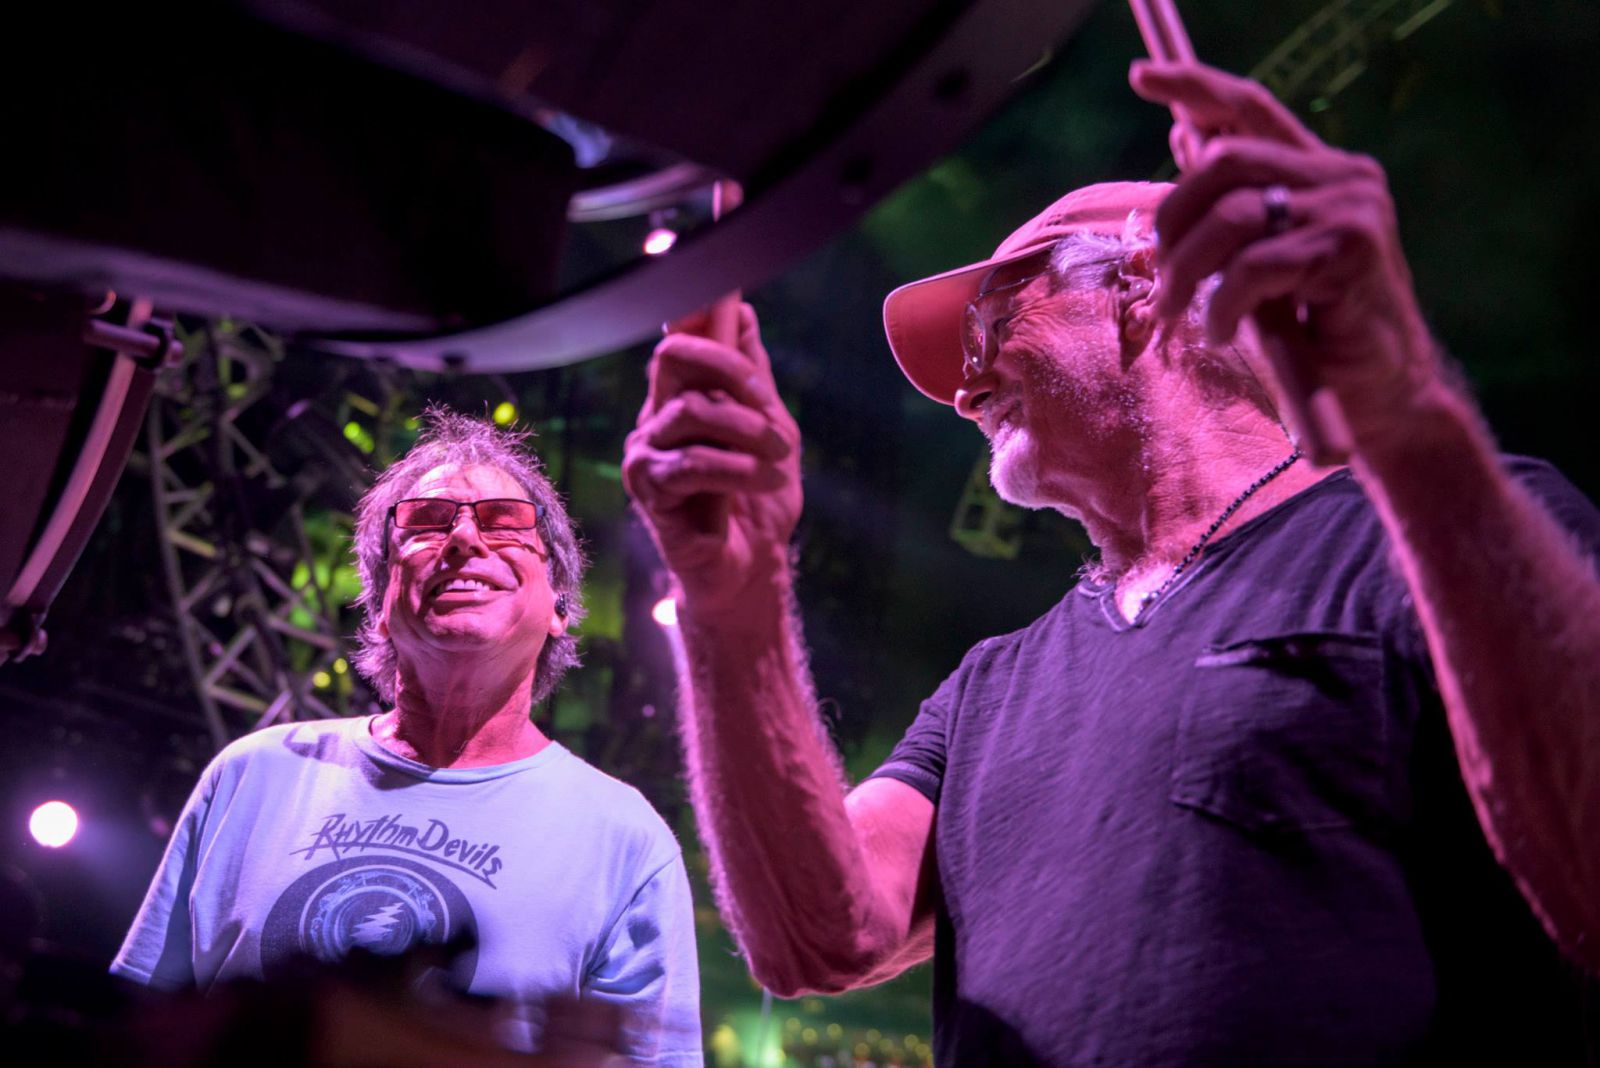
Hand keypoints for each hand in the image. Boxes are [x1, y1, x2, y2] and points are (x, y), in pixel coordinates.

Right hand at [622, 304, 801, 613]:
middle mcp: (656, 417)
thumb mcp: (771, 429)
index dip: (696, 304)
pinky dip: (738, 468)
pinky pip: (693, 462)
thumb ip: (754, 378)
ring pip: (693, 409)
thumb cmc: (757, 500)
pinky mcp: (648, 490)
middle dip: (730, 368)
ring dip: (750, 431)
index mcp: (682, 397)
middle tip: (769, 404)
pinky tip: (762, 480)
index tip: (723, 269)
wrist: (751, 567)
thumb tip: (742, 312)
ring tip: (780, 457)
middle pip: (674, 354)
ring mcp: (645, 452)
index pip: (680, 335)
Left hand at [1130, 60, 1441, 445]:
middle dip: (1173, 221)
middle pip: (1223, 162)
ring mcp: (1352, 208)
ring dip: (1187, 271)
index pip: (1250, 109)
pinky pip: (1253, 266)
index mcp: (1320, 170)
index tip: (1143, 76)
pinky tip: (1223, 332)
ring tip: (1181, 312)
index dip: (1195, 87)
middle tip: (1162, 280)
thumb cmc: (1315, 333)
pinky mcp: (1351, 249)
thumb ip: (1233, 211)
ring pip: (1231, 215)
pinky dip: (1222, 305)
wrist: (1381, 393)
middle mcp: (1343, 176)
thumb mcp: (1262, 263)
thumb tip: (1183, 145)